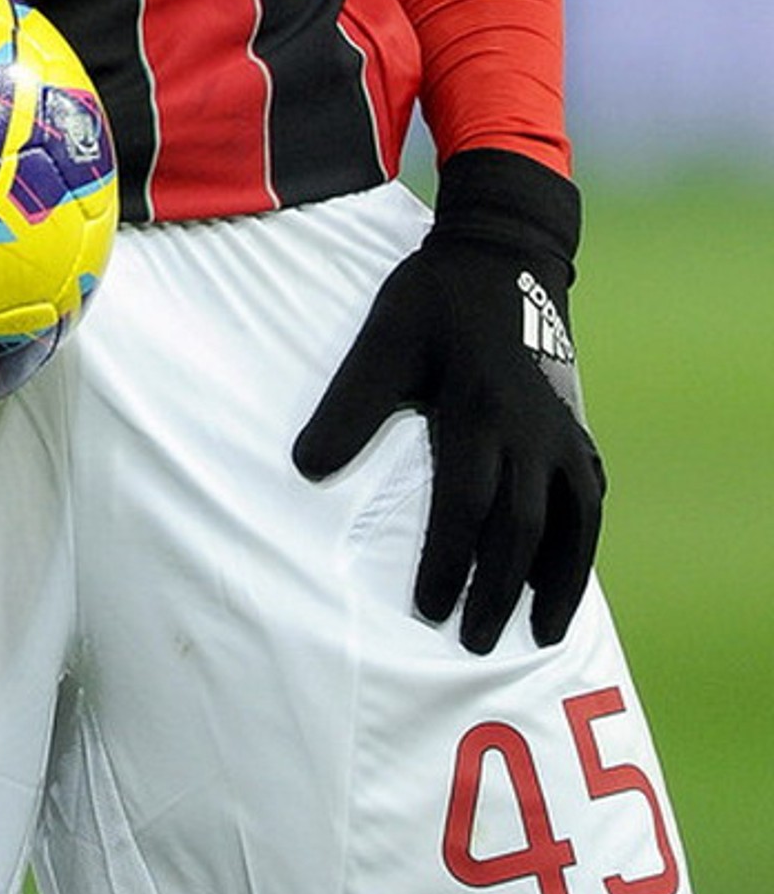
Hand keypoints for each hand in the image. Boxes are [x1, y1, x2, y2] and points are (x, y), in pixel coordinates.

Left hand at [292, 150, 604, 653]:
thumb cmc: (434, 298)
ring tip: (541, 631)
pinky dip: (581, 539)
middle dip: (498, 590)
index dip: (448, 562)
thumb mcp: (383, 339)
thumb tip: (305, 469)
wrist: (503, 249)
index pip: (466, 506)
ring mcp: (560, 427)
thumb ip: (348, 405)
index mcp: (479, 411)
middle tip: (477, 644)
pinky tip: (567, 570)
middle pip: (521, 528)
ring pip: (571, 520)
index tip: (428, 609)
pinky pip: (590, 493)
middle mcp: (529, 428)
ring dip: (558, 579)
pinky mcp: (576, 422)